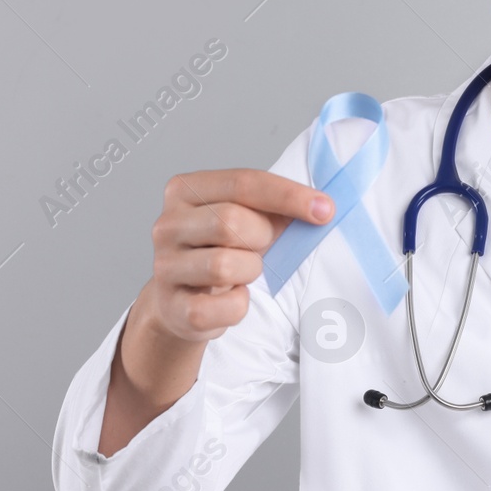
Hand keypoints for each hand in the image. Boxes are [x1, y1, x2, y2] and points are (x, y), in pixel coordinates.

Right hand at [141, 169, 334, 342]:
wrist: (180, 301)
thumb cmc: (221, 250)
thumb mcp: (244, 218)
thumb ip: (273, 206)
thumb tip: (322, 207)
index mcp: (185, 189)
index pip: (243, 182)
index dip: (289, 195)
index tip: (325, 209)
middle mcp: (167, 224)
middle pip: (231, 222)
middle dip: (262, 238)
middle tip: (263, 247)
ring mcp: (165, 266)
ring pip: (224, 265)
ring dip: (250, 271)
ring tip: (244, 272)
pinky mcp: (173, 307)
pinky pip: (224, 307)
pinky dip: (238, 306)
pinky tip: (234, 297)